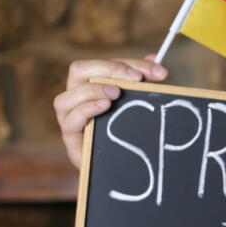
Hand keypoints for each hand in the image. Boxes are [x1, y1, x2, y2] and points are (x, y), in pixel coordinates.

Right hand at [53, 55, 167, 167]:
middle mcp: (76, 98)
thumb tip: (156, 58)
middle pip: (79, 70)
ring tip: (116, 93)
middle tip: (136, 79)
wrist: (126, 169)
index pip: (103, 64)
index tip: (158, 72)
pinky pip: (69, 120)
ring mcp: (70, 118)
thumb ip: (144, 82)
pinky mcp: (71, 140)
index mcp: (90, 85)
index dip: (130, 63)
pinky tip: (104, 107)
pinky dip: (86, 110)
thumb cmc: (129, 131)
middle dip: (110, 69)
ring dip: (93, 90)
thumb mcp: (140, 103)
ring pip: (67, 96)